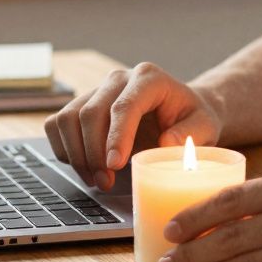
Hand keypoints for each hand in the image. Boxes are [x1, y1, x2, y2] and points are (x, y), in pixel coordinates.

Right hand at [43, 62, 222, 190]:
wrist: (180, 113)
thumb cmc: (192, 120)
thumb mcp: (205, 127)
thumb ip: (190, 134)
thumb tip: (166, 143)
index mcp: (149, 78)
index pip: (124, 105)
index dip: (116, 136)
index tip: (115, 165)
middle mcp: (118, 79)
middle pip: (90, 113)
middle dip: (93, 153)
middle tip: (105, 182)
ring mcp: (96, 91)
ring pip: (68, 119)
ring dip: (77, 155)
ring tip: (97, 180)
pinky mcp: (81, 105)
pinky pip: (57, 124)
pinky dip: (64, 150)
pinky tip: (85, 167)